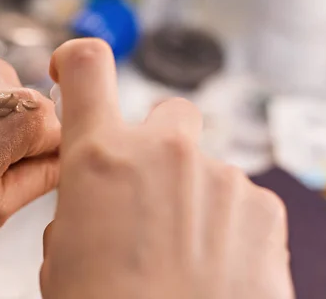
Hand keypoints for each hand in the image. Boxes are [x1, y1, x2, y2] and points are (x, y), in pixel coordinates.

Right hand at [40, 39, 293, 298]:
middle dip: (155, 142)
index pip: (89, 67)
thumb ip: (80, 208)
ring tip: (180, 250)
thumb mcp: (62, 257)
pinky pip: (237, 198)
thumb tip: (98, 204)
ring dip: (190, 194)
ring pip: (201, 165)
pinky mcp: (263, 207)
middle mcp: (165, 153)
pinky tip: (213, 264)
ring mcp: (220, 176)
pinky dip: (224, 220)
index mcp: (102, 159)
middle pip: (166, 112)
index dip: (79, 61)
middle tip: (146, 191)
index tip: (77, 70)